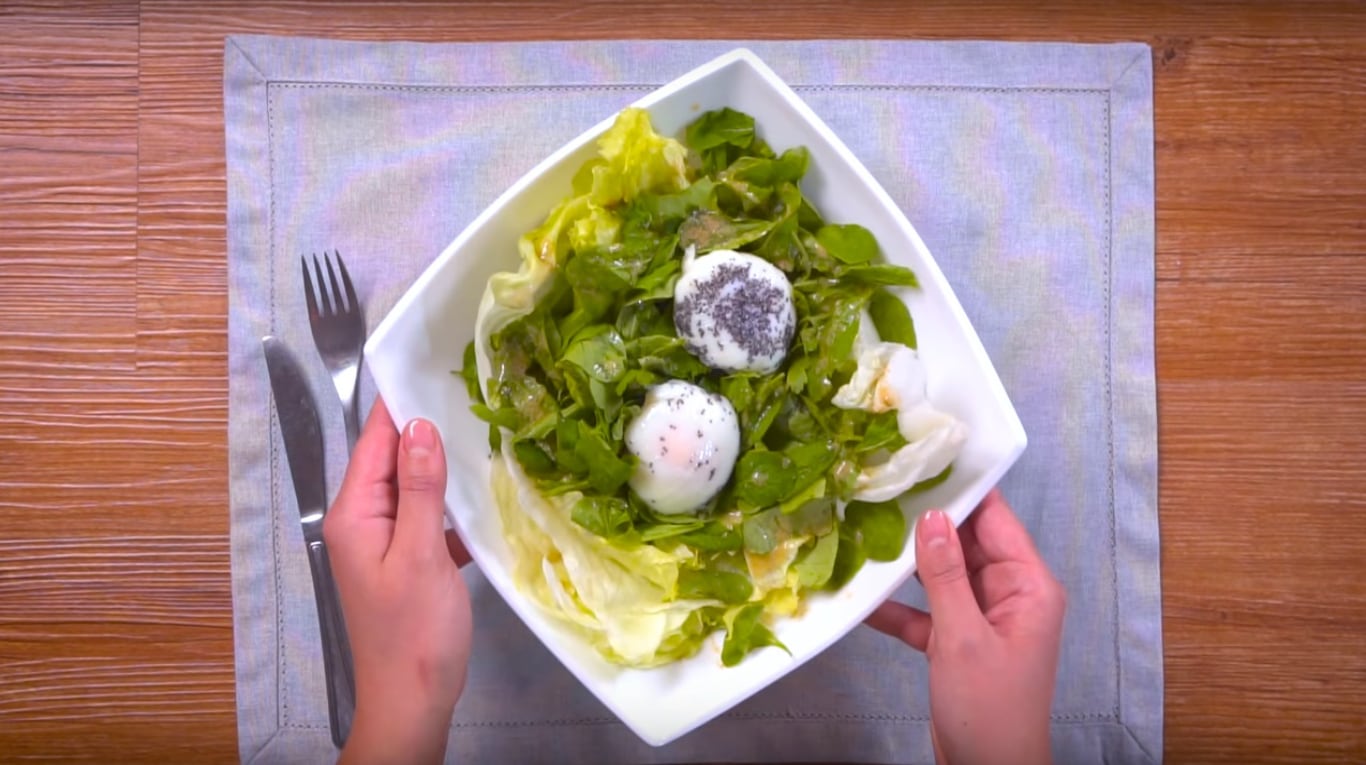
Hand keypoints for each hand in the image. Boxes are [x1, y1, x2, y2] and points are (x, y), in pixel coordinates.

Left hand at [325, 398, 472, 764]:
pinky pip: (428, 516)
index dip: (398, 401)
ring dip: (443, 464)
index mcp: (355, 514)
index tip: (430, 360)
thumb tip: (419, 426)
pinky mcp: (408, 561)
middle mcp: (362, 521)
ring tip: (484, 428)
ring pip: (414, 486)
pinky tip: (484, 492)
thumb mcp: (421, 555)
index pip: (372, 440)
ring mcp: (384, 542)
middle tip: (472, 387)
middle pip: (392, 458)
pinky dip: (452, 502)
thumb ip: (421, 490)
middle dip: (426, 425)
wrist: (412, 703)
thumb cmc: (414, 634)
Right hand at [866, 489, 1065, 764]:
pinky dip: (897, 607)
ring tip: (863, 531)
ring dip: (906, 564)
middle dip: (926, 523)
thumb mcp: (963, 638)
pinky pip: (925, 612)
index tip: (926, 459)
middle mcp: (1008, 595)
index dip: (963, 490)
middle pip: (965, 543)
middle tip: (880, 490)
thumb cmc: (991, 710)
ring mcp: (982, 619)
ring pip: (941, 576)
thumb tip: (932, 518)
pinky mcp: (956, 643)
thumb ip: (945, 576)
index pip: (996, 521)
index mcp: (1028, 586)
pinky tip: (862, 596)